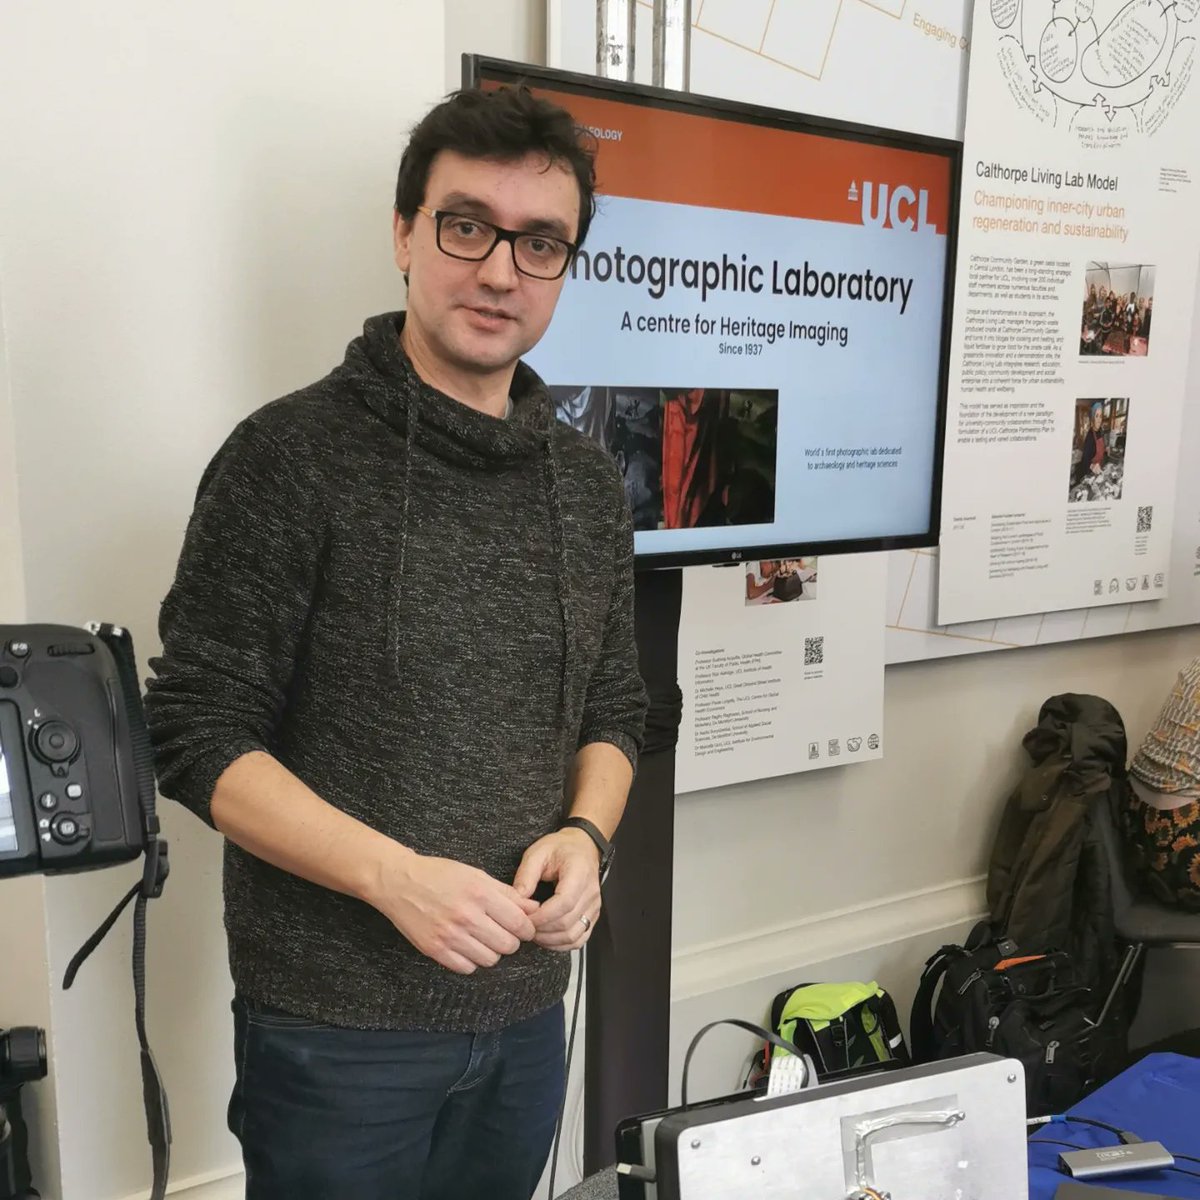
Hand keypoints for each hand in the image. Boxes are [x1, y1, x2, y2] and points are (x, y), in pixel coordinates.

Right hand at [371, 850, 539, 975]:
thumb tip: (534, 908)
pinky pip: (467, 968)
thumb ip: (507, 893)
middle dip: (510, 940)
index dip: (527, 928)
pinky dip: (471, 960)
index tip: (523, 927)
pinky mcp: (435, 950)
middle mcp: (466, 916)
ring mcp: (449, 936)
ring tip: (483, 938)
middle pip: (508, 945)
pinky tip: (467, 945)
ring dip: (491, 951)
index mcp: (480, 894)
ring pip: (490, 959)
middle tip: (502, 932)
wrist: (399, 882)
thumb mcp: (477, 875)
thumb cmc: (441, 875)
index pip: (519, 923)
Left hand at [513, 829, 601, 951]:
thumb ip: (526, 875)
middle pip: (567, 923)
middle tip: (523, 927)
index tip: (524, 918)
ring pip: (574, 935)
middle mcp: (591, 892)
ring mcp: (594, 906)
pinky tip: (546, 938)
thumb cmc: (560, 848)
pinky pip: (579, 939)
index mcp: (579, 873)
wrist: (581, 847)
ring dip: (550, 940)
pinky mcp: (591, 916)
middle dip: (542, 930)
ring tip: (532, 933)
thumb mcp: (537, 852)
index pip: (564, 903)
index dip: (542, 916)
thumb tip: (518, 899)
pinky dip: (561, 944)